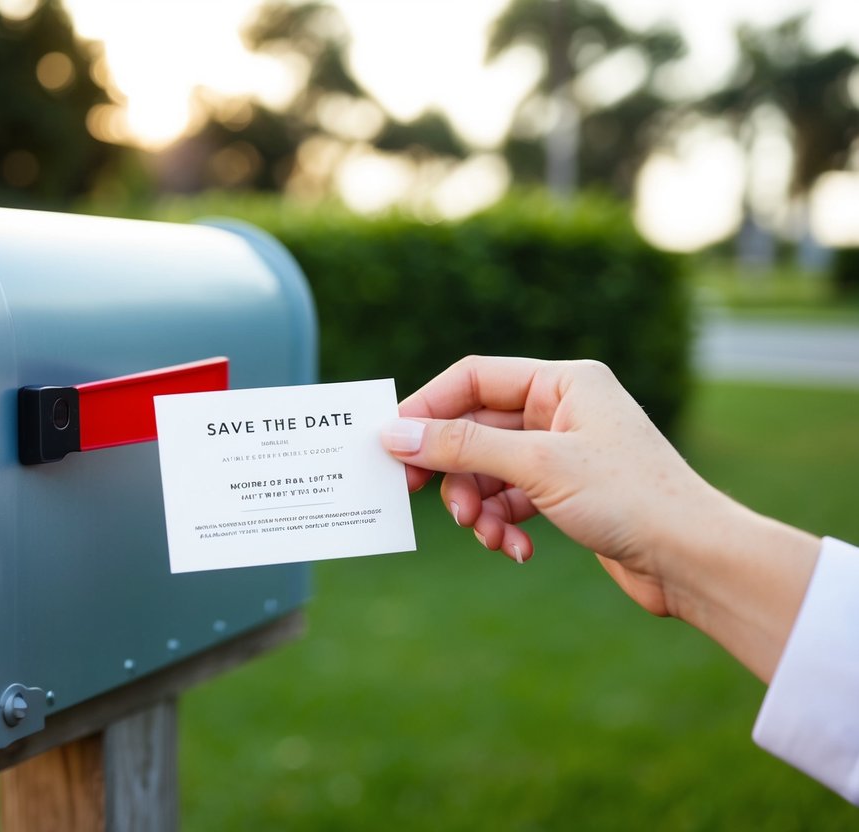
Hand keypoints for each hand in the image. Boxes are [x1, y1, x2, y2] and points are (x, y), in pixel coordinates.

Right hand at [380, 356, 818, 678]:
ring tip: (486, 534)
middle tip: (415, 494)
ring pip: (489, 471)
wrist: (694, 560)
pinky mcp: (566, 493)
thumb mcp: (537, 466)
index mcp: (563, 382)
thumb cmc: (630, 498)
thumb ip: (462, 448)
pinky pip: (512, 500)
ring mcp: (564, 453)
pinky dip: (504, 524)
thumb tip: (394, 434)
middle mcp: (562, 410)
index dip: (428, 408)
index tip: (391, 443)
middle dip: (453, 470)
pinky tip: (517, 550)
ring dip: (478, 506)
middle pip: (476, 430)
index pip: (474, 379)